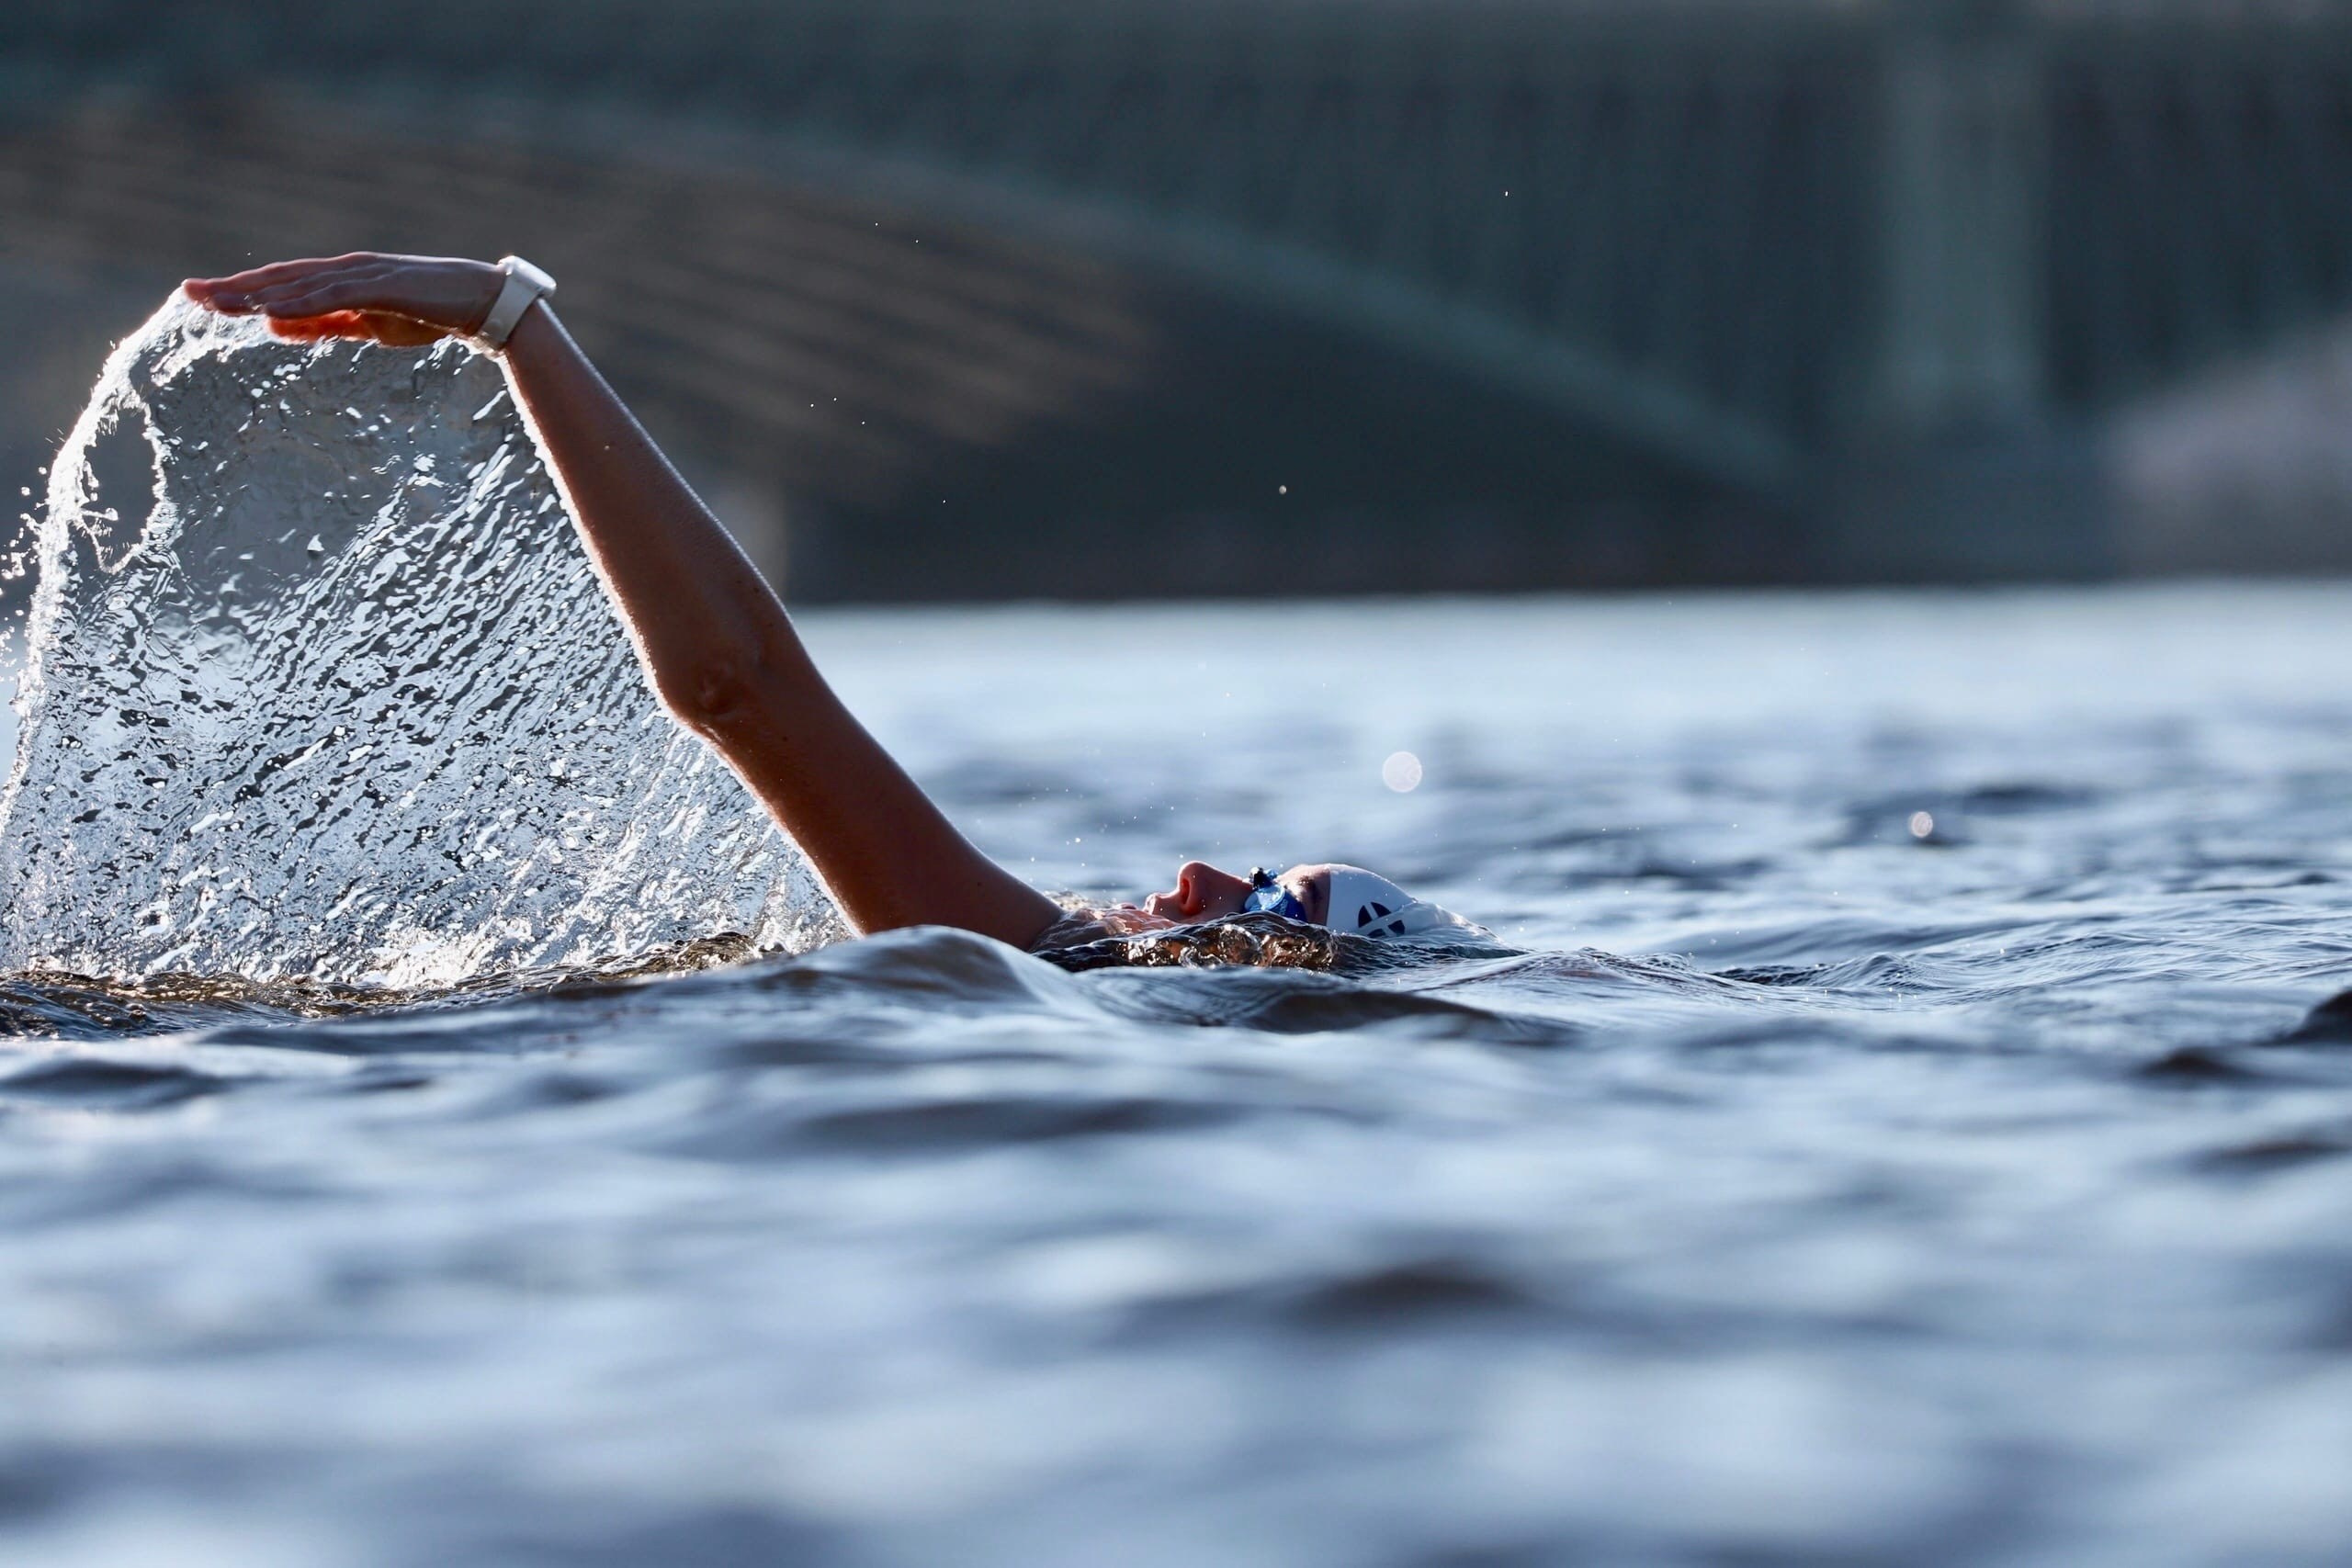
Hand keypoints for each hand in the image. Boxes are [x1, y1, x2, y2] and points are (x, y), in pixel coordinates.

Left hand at [183, 253, 507, 346]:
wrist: (480, 303)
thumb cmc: (425, 314)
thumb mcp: (365, 325)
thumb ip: (322, 324)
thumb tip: (275, 327)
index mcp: (338, 279)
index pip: (279, 283)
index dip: (239, 289)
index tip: (202, 297)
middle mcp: (343, 269)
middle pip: (278, 277)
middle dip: (234, 287)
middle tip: (189, 294)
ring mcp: (362, 274)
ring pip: (299, 284)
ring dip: (258, 293)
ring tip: (220, 304)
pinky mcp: (382, 285)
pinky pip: (334, 295)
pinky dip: (302, 303)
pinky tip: (274, 311)